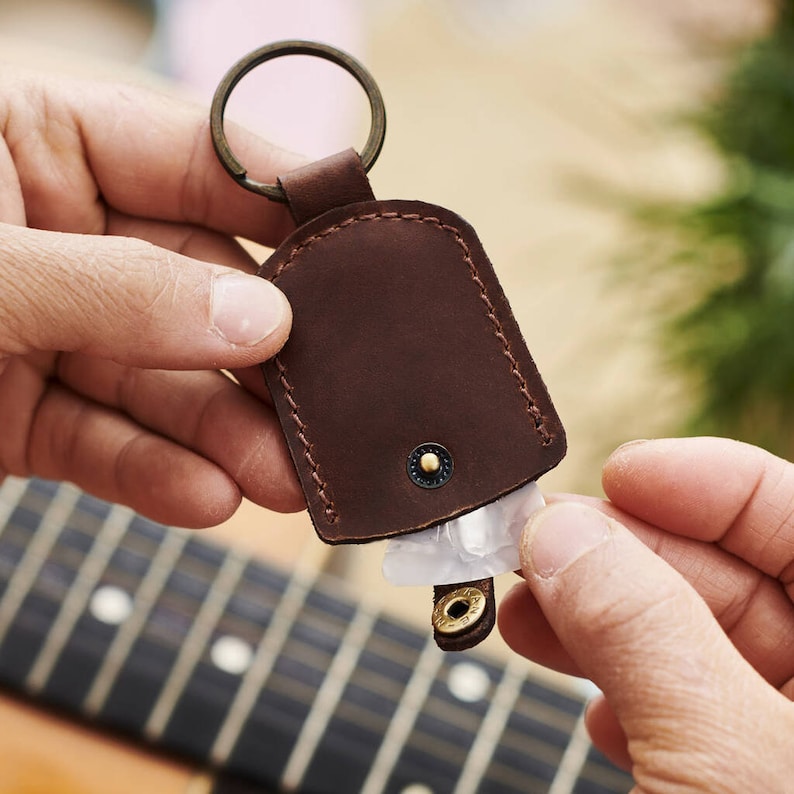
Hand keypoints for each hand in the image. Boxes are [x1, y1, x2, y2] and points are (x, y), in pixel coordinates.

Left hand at [0, 63, 305, 526]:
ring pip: (166, 379)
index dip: (288, 201)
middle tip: (326, 408)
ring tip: (283, 479)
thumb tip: (257, 315)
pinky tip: (209, 498)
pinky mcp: (25, 413)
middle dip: (264, 356)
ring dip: (227, 433)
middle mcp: (65, 234)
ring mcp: (50, 329)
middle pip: (202, 288)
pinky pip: (110, 441)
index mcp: (46, 140)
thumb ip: (118, 287)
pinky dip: (158, 474)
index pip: (204, 160)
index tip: (360, 249)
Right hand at [498, 437, 793, 791]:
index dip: (709, 481)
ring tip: (522, 613)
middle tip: (533, 542)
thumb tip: (560, 532)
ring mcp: (779, 746)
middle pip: (727, 579)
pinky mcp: (734, 784)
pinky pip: (681, 713)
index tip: (617, 473)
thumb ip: (644, 633)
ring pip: (687, 646)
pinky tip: (590, 708)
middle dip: (619, 553)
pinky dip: (622, 697)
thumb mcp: (724, 756)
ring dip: (596, 623)